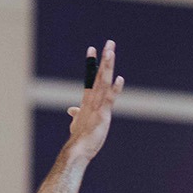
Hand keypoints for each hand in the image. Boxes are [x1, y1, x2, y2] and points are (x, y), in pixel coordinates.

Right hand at [65, 41, 123, 161]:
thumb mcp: (78, 123)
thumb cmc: (79, 138)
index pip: (90, 77)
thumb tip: (71, 110)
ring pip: (103, 82)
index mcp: (87, 100)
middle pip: (98, 75)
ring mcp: (97, 106)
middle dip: (104, 58)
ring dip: (107, 66)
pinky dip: (115, 89)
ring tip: (111, 51)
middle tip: (109, 42)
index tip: (92, 49)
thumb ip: (77, 114)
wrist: (77, 150)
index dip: (91, 63)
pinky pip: (110, 99)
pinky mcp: (102, 114)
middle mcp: (92, 99)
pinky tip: (120, 78)